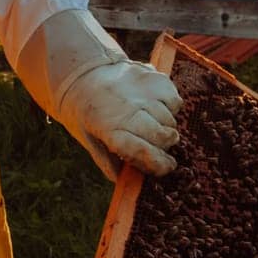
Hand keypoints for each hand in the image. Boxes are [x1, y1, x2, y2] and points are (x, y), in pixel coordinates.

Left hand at [13, 9, 179, 180]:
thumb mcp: (90, 140)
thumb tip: (129, 184)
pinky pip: (175, 102)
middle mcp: (128, 109)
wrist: (82, 73)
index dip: (158, 164)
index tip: (165, 168)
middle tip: (157, 146)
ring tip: (151, 123)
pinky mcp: (155, 78)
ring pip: (170, 121)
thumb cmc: (87, 113)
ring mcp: (143, 92)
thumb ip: (108, 163)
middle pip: (162, 137)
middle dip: (164, 147)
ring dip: (166, 128)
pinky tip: (155, 107)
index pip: (143, 152)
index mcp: (109, 128)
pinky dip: (170, 108)